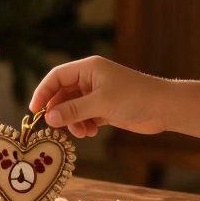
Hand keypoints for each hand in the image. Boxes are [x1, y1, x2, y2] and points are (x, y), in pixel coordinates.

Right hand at [29, 56, 167, 137]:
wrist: (164, 107)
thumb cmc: (134, 97)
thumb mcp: (100, 103)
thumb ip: (73, 110)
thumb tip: (49, 118)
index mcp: (88, 68)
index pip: (57, 77)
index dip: (43, 92)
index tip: (35, 111)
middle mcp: (91, 79)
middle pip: (63, 93)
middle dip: (59, 111)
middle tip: (56, 127)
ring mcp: (98, 94)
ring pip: (73, 107)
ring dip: (73, 121)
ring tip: (81, 132)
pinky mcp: (105, 107)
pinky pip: (85, 116)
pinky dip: (84, 125)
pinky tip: (91, 132)